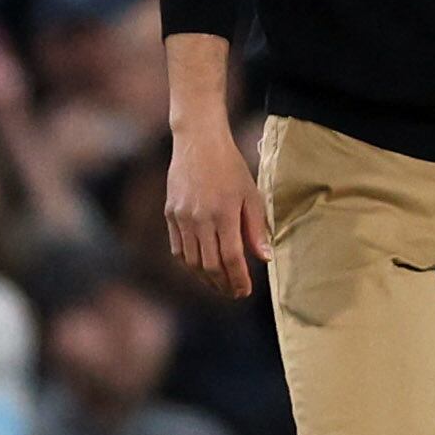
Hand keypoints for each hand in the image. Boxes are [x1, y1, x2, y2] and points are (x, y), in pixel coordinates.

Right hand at [164, 122, 269, 298]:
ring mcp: (181, 217)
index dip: (238, 279)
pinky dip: (190, 263)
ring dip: (206, 278)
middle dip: (223, 284)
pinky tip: (201, 267)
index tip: (245, 291)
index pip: (231, 258)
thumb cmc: (230, 167)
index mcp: (224, 214)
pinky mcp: (170, 214)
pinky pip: (178, 248)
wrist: (198, 141)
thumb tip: (264, 259)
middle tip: (233, 293)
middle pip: (210, 265)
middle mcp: (199, 219)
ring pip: (192, 261)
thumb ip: (256, 229)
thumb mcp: (251, 194)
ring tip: (219, 284)